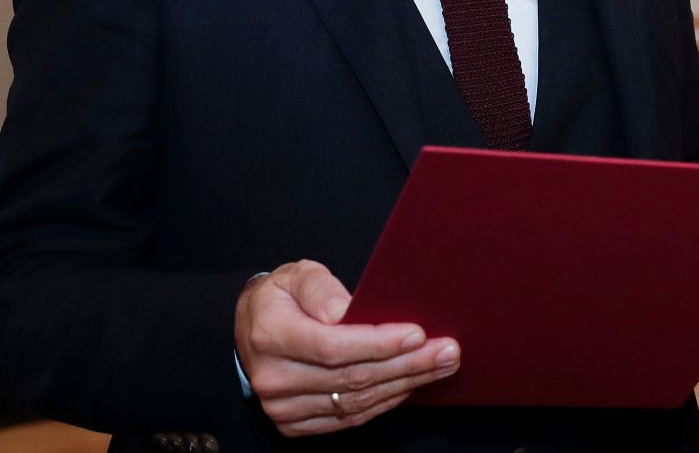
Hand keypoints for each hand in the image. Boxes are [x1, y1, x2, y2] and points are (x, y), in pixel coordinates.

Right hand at [235, 260, 459, 436]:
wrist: (249, 331)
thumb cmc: (280, 298)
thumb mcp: (295, 275)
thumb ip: (318, 287)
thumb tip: (342, 310)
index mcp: (272, 336)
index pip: (334, 347)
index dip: (379, 343)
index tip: (418, 334)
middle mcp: (275, 378)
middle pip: (352, 376)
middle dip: (407, 364)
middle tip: (448, 351)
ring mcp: (283, 407)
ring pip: (355, 401)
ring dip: (404, 384)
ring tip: (441, 366)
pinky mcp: (294, 423)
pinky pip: (348, 417)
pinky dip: (384, 402)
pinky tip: (410, 384)